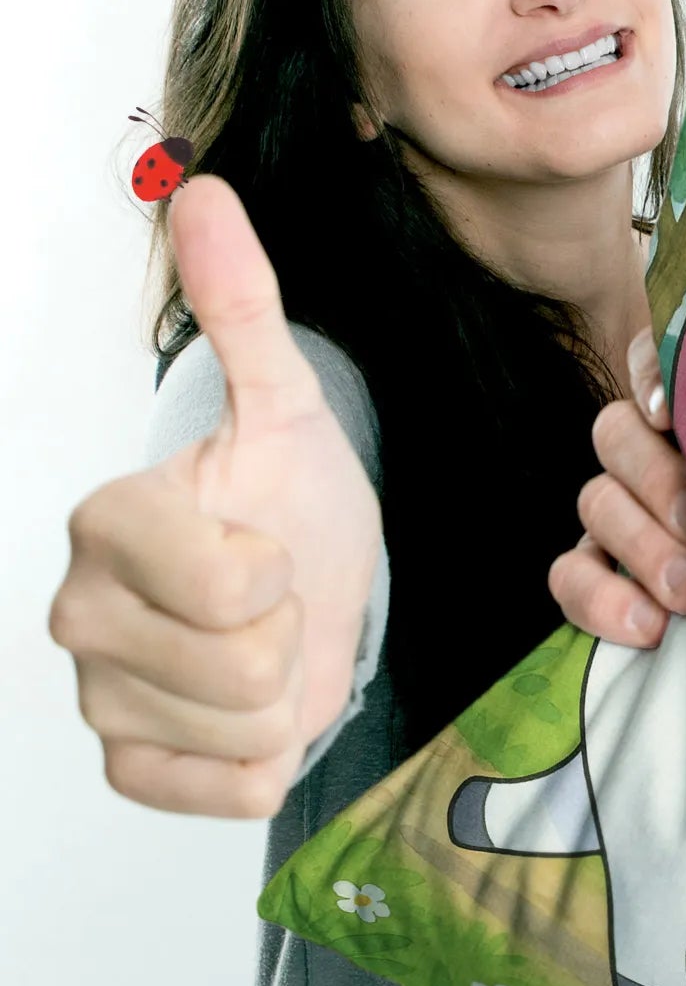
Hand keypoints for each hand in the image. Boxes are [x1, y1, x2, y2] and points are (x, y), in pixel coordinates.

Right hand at [47, 176, 379, 816]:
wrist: (305, 588)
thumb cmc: (292, 504)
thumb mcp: (287, 408)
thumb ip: (245, 309)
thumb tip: (206, 193)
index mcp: (111, 521)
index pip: (229, 587)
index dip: (281, 576)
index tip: (270, 546)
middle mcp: (79, 610)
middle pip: (242, 668)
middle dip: (290, 637)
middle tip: (275, 603)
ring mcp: (99, 692)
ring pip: (244, 732)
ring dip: (286, 695)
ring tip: (266, 647)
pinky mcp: (130, 762)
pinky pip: (226, 792)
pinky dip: (263, 762)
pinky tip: (252, 713)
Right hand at [548, 325, 685, 645]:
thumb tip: (664, 403)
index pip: (653, 363)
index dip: (651, 379)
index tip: (670, 418)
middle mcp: (652, 454)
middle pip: (617, 434)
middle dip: (658, 484)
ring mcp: (622, 515)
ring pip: (595, 502)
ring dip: (641, 547)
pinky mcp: (603, 576)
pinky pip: (569, 575)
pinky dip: (599, 598)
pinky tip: (649, 626)